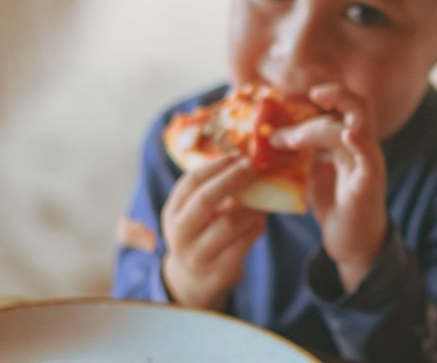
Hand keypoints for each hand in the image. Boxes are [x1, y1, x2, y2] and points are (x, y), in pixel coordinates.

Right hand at [161, 155, 266, 309]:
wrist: (195, 282)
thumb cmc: (202, 235)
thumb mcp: (197, 214)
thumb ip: (215, 191)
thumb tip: (245, 161)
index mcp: (173, 213)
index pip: (189, 182)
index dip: (215, 166)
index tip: (237, 155)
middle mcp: (180, 234)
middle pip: (205, 200)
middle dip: (232, 179)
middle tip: (252, 166)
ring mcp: (198, 256)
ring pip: (229, 223)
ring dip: (251, 207)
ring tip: (263, 198)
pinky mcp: (219, 272)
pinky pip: (244, 243)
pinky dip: (257, 227)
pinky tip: (261, 220)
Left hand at [272, 83, 387, 291]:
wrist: (353, 244)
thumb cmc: (335, 206)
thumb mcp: (312, 172)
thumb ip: (299, 152)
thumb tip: (268, 135)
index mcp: (351, 140)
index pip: (343, 104)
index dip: (323, 95)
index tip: (289, 99)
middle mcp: (363, 146)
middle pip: (357, 105)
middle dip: (330, 96)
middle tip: (296, 109)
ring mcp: (369, 164)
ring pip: (355, 128)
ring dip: (318, 128)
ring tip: (288, 142)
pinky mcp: (368, 185)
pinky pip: (369, 159)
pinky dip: (360, 145)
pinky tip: (348, 136)